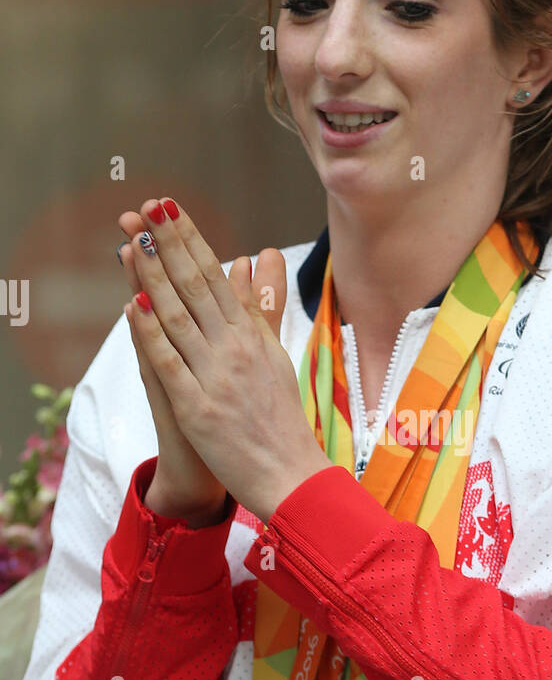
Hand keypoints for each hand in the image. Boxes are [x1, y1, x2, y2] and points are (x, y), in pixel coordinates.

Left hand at [122, 197, 331, 524]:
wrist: (291, 474)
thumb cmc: (281, 416)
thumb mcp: (276, 352)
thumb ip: (263, 305)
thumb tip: (259, 257)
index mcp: (252, 335)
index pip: (215, 275)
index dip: (189, 239)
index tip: (167, 207)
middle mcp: (235, 349)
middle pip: (195, 286)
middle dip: (168, 243)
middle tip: (143, 206)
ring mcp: (216, 377)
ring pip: (178, 317)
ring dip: (153, 276)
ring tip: (134, 239)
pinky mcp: (197, 408)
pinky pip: (169, 363)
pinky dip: (150, 333)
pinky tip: (133, 304)